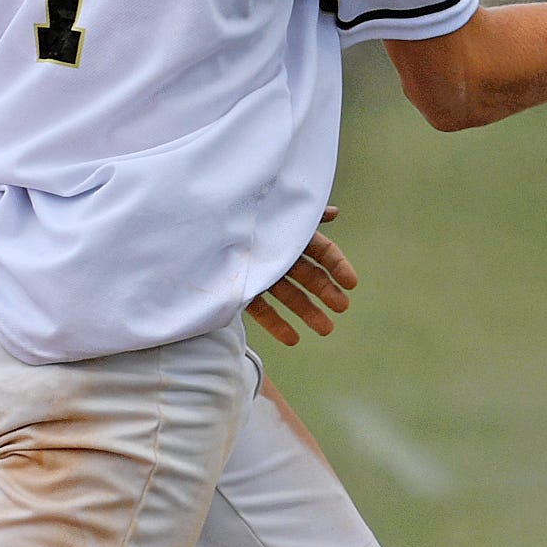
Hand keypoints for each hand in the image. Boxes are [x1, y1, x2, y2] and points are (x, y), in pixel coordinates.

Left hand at [246, 205, 357, 347]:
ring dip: (309, 312)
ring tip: (326, 330)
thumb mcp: (273, 208)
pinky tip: (294, 339)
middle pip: (309, 275)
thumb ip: (303, 214)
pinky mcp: (245, 290)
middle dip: (327, 292)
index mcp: (290, 232)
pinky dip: (278, 324)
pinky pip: (264, 310)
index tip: (352, 284)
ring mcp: (263, 273)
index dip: (338, 266)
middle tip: (342, 308)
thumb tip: (334, 213)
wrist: (193, 229)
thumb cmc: (238, 211)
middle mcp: (279, 253)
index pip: (322, 251)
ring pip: (290, 295)